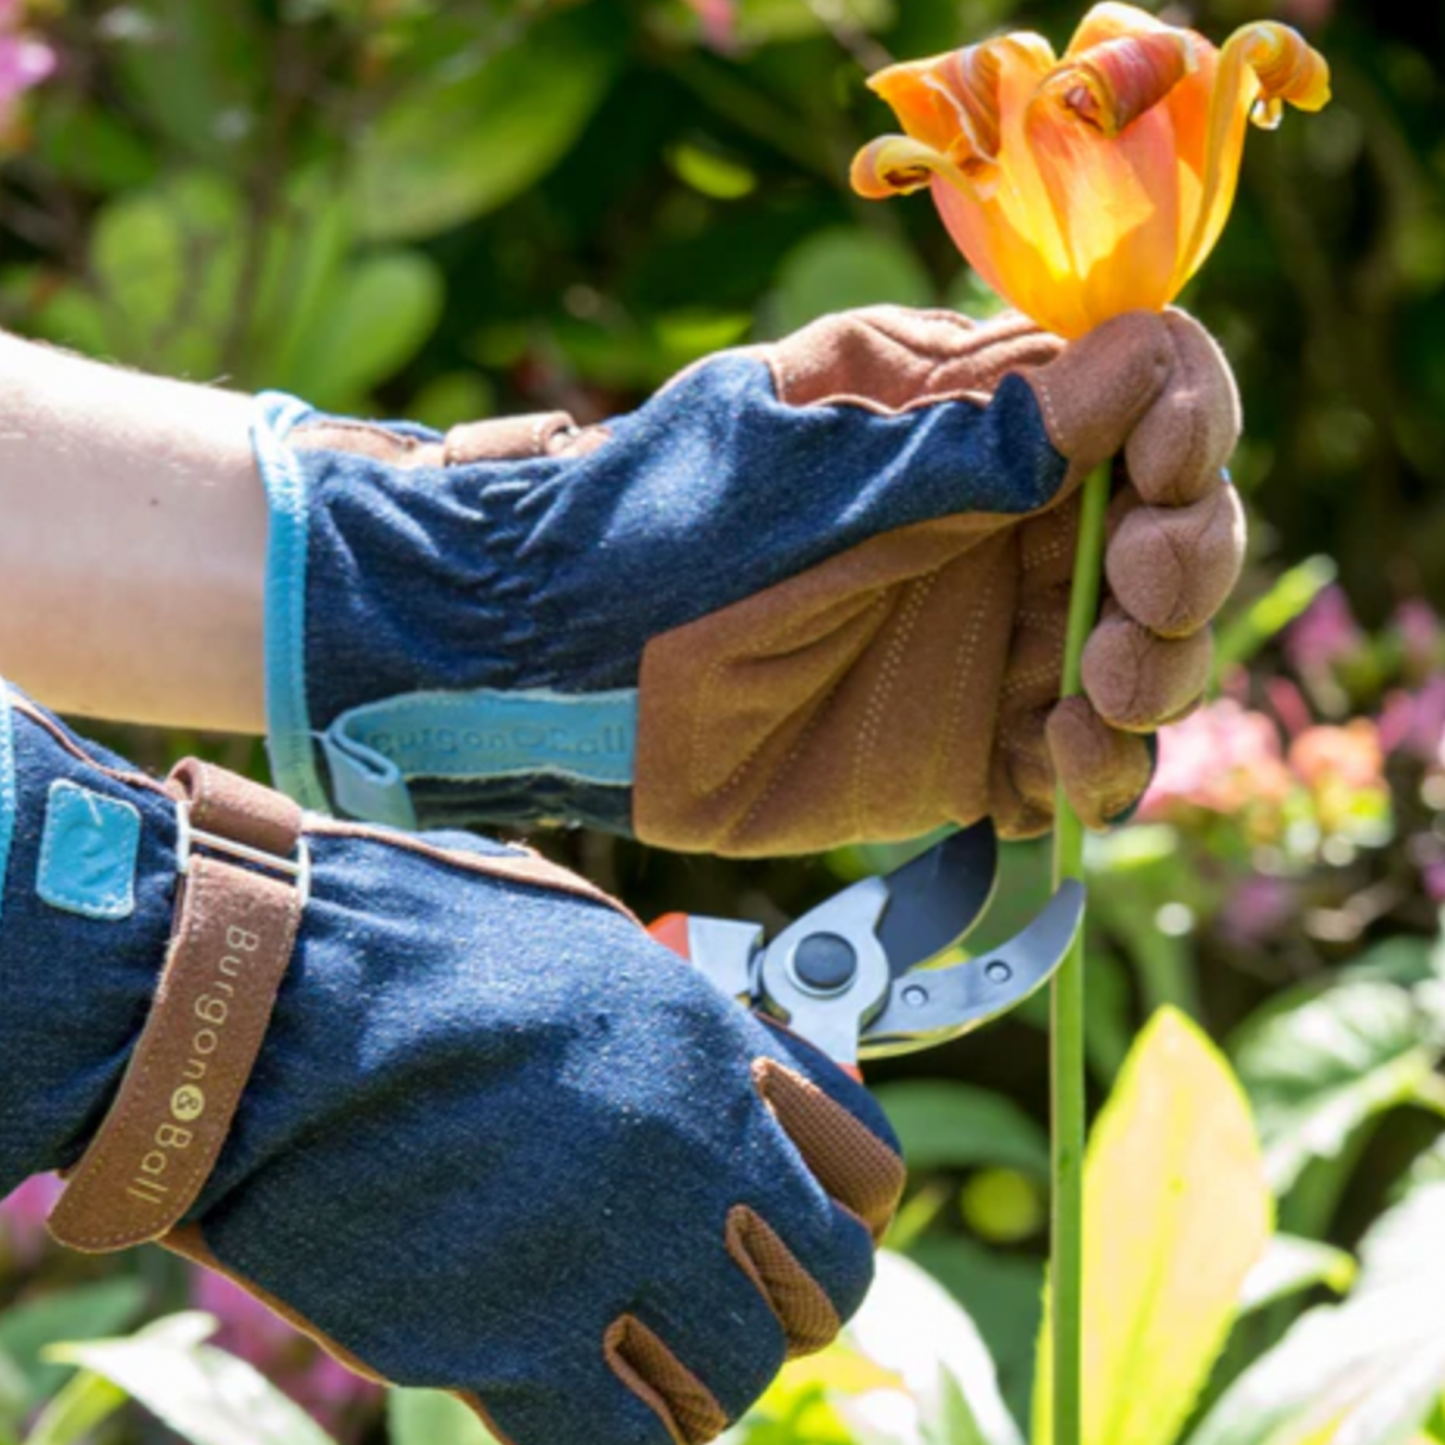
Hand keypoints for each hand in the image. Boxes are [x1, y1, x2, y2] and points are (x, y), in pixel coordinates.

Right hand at [0, 682, 902, 1444]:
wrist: (256, 1001)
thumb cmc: (401, 942)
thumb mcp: (573, 940)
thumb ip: (669, 1017)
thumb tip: (720, 1069)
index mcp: (710, 1045)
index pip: (867, 1169)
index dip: (845, 1203)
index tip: (805, 1217)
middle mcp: (693, 1150)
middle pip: (826, 1287)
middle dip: (782, 1297)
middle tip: (718, 1293)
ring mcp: (615, 1251)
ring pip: (736, 1377)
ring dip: (694, 1372)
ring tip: (628, 1343)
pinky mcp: (515, 1346)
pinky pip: (628, 1444)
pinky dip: (611, 1432)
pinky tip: (564, 1393)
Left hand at [255, 305, 1241, 853]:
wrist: (556, 670)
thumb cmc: (663, 533)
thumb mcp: (812, 468)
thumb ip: (970, 441)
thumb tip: (1140, 369)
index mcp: (969, 418)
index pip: (1140, 392)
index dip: (1185, 421)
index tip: (1165, 465)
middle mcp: (1000, 525)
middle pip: (1170, 527)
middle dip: (1185, 559)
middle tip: (1136, 596)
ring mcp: (986, 640)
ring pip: (1143, 654)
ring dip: (1156, 673)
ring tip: (1094, 698)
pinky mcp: (964, 747)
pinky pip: (1073, 764)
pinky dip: (1095, 772)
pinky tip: (1056, 768)